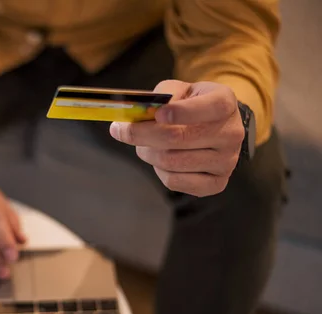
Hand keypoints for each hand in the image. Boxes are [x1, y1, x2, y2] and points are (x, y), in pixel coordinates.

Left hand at [110, 80, 243, 196]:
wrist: (213, 127)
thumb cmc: (190, 105)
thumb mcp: (179, 90)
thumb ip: (160, 97)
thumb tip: (136, 114)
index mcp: (225, 103)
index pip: (210, 107)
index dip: (182, 112)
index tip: (157, 114)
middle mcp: (231, 133)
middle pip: (178, 138)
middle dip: (142, 135)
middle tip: (121, 130)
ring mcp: (227, 161)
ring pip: (171, 162)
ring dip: (147, 153)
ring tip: (144, 145)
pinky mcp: (217, 183)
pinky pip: (175, 182)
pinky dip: (159, 172)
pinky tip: (160, 160)